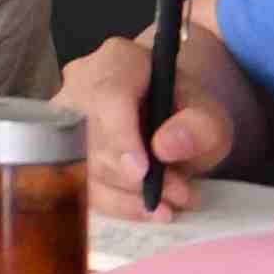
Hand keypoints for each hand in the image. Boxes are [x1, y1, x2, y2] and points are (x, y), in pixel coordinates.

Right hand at [61, 13, 257, 219]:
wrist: (167, 112)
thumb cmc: (185, 108)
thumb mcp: (210, 114)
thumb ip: (199, 127)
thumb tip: (165, 147)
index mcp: (117, 61)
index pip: (108, 95)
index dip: (120, 135)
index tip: (142, 171)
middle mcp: (78, 84)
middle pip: (92, 136)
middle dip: (134, 175)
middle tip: (180, 194)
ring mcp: (63, 118)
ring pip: (82, 164)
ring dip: (129, 193)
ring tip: (171, 205)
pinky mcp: (62, 151)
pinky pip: (80, 184)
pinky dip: (117, 204)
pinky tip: (147, 212)